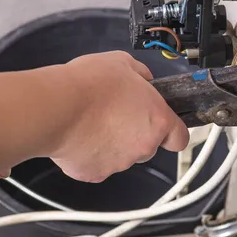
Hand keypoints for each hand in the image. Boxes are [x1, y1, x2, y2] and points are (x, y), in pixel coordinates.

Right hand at [45, 51, 188, 182]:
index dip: (172, 133)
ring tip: (92, 123)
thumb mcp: (122, 62)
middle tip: (116, 115)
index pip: (179, 138)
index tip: (164, 128)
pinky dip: (90, 154)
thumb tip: (143, 79)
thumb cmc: (88, 85)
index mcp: (157, 120)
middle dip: (135, 134)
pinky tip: (79, 136)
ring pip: (122, 156)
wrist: (56, 108)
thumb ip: (140, 74)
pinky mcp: (95, 173)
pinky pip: (97, 165)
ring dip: (112, 143)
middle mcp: (143, 146)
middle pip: (148, 146)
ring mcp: (120, 164)